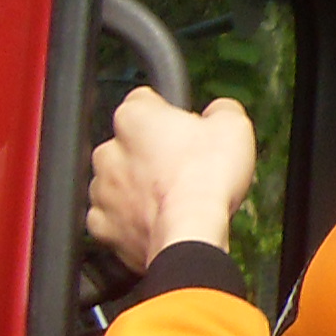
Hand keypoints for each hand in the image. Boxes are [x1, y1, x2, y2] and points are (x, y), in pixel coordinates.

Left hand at [86, 88, 255, 272]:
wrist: (191, 234)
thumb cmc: (206, 180)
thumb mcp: (233, 126)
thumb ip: (221, 109)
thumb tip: (219, 110)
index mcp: (134, 118)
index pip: (144, 101)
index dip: (168, 114)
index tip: (185, 128)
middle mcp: (109, 150)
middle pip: (129, 144)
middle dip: (152, 154)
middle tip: (186, 168)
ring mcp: (102, 189)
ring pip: (118, 182)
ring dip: (139, 187)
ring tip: (174, 199)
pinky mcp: (103, 225)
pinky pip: (113, 218)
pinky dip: (130, 220)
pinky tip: (156, 221)